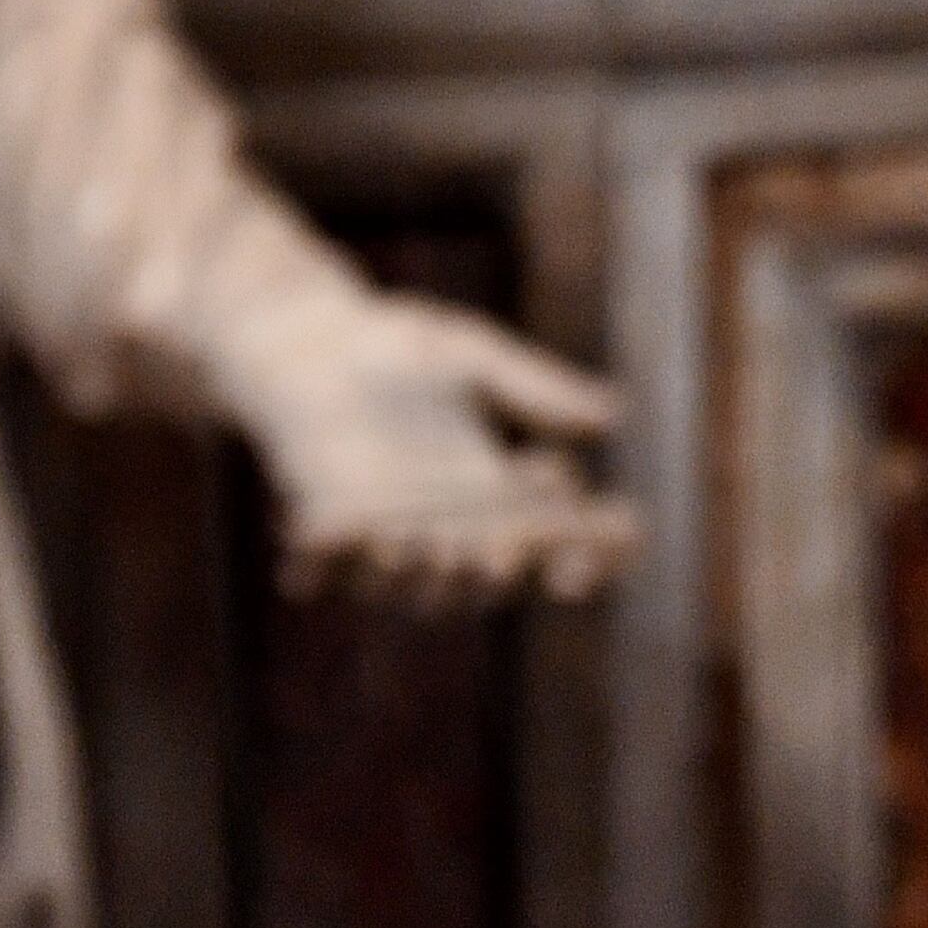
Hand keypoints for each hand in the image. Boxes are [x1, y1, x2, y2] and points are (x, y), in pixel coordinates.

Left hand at [221, 289, 638, 609]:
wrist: (306, 340)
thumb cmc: (397, 348)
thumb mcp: (474, 357)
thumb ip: (534, 388)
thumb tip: (614, 413)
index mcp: (499, 500)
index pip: (558, 542)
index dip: (590, 548)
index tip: (620, 534)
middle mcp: (449, 535)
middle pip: (489, 577)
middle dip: (499, 567)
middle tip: (505, 552)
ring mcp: (383, 542)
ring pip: (414, 588)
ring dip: (424, 575)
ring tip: (429, 549)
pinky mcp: (321, 537)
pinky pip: (330, 568)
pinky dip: (337, 565)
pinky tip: (355, 541)